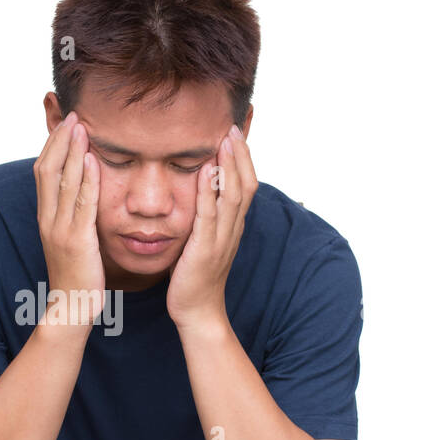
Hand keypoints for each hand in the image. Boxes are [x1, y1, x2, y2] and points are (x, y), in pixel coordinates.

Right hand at [33, 111, 105, 327]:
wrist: (71, 307)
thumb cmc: (76, 275)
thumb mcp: (69, 240)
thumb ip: (71, 215)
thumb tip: (80, 193)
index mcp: (45, 217)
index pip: (43, 172)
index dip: (53, 145)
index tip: (65, 124)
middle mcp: (48, 219)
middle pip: (47, 169)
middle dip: (60, 140)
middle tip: (73, 115)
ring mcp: (60, 229)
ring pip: (63, 182)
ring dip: (73, 151)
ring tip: (82, 126)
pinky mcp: (77, 240)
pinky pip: (81, 204)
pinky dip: (86, 179)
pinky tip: (93, 160)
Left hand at [166, 123, 257, 331]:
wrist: (197, 311)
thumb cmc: (195, 277)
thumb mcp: (204, 242)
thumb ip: (206, 219)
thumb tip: (200, 194)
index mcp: (232, 226)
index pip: (245, 185)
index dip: (243, 159)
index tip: (235, 133)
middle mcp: (232, 229)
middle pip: (245, 185)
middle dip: (241, 155)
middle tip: (233, 127)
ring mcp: (221, 239)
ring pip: (232, 196)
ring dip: (230, 166)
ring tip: (225, 140)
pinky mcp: (205, 249)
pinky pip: (209, 216)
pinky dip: (209, 192)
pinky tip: (206, 172)